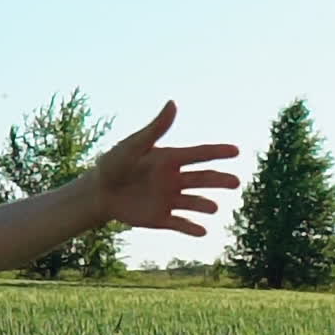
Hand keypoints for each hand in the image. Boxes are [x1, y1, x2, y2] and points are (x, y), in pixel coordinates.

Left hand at [93, 101, 239, 234]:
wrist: (98, 191)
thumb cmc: (114, 163)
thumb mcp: (134, 145)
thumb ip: (155, 129)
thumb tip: (173, 103)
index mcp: (170, 159)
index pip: (199, 155)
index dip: (217, 152)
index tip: (236, 151)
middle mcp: (174, 179)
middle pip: (203, 179)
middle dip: (219, 180)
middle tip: (235, 182)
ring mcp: (169, 199)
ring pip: (194, 202)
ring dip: (205, 205)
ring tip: (213, 208)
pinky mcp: (161, 218)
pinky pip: (180, 224)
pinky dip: (191, 228)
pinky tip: (202, 231)